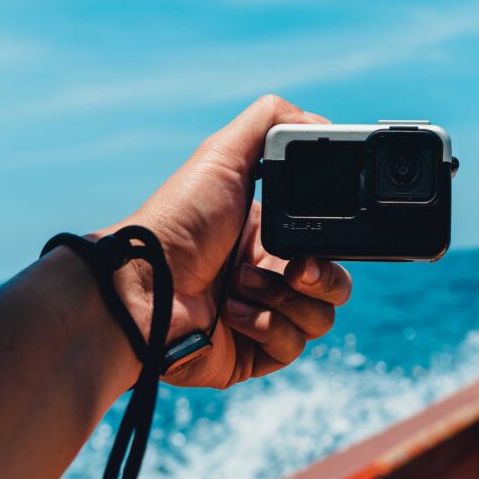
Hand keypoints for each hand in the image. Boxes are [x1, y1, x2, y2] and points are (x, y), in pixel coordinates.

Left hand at [95, 95, 352, 388]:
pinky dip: (267, 326)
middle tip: (293, 270)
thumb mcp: (221, 155)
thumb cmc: (178, 220)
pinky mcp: (254, 355)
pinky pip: (294, 347)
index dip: (334, 243)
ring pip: (321, 318)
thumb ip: (270, 123)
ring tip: (239, 285)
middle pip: (334, 284)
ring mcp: (264, 318)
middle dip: (321, 277)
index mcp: (271, 235)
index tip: (321, 239)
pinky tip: (232, 312)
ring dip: (283, 299)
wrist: (144, 286)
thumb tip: (320, 122)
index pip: (328, 243)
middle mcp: (270, 276)